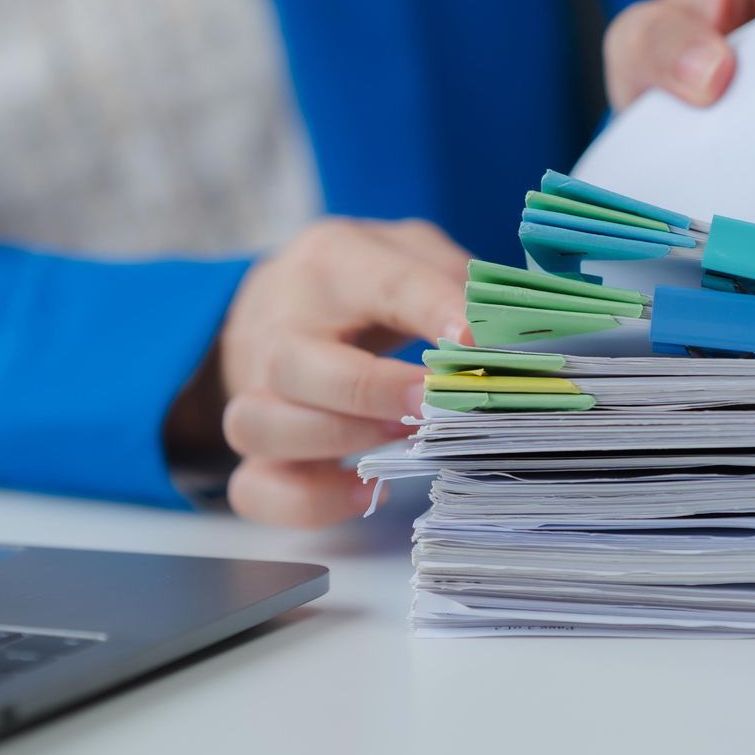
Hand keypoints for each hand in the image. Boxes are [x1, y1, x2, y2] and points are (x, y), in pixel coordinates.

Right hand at [215, 218, 469, 526]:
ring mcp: (253, 391)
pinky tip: (365, 490)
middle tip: (430, 403)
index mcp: (332, 263)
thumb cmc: (360, 282)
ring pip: (259, 425)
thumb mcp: (409, 253)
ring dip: (335, 442)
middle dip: (369, 391)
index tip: (475, 341)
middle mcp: (278, 328)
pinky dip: (311, 500)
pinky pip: (258, 488)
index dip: (432, 311)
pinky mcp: (251, 449)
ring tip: (398, 441)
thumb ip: (453, 281)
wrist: (277, 300)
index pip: (383, 284)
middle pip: (294, 363)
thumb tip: (504, 334)